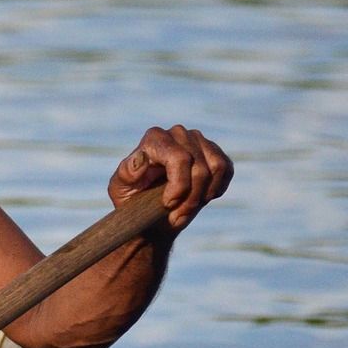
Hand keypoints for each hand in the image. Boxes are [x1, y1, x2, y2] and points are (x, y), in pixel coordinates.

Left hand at [110, 124, 232, 232]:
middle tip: (175, 215)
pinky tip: (200, 197)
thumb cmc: (132, 199)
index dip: (180, 186)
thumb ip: (127, 173)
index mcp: (154, 138)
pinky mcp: (214, 152)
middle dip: (190, 198)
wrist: (150, 212)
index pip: (180, 158)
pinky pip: (226, 169)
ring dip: (202, 196)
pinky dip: (216, 189)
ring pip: (215, 169)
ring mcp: (198, 140)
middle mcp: (177, 133)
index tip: (168, 204)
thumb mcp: (120, 189)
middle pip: (199, 168)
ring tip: (185, 209)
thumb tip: (140, 159)